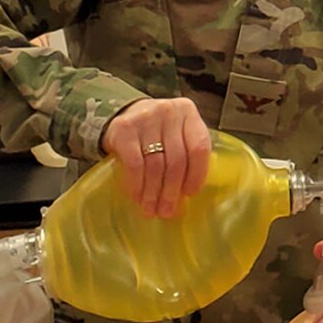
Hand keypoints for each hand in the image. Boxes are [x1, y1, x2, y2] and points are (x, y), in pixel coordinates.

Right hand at [101, 98, 210, 218]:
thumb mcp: (176, 133)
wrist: (123, 114)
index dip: (196, 174)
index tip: (190, 194)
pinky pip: (134, 164)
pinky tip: (137, 197)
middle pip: (176, 159)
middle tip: (166, 211)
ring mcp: (145, 118)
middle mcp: (168, 111)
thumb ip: (187, 153)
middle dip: (171, 191)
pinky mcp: (124, 129)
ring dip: (153, 192)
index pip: (199, 147)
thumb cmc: (156, 130)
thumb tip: (187, 195)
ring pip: (155, 165)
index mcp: (188, 112)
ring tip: (151, 209)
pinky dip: (136, 184)